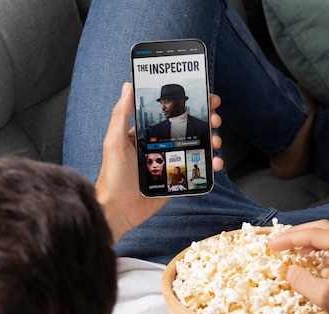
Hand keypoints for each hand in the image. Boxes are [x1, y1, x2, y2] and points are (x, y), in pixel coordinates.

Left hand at [96, 83, 223, 242]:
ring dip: (210, 141)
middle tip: (215, 119)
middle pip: (188, 128)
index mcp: (145, 133)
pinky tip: (215, 162)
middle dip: (205, 121)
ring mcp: (170, 162)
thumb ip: (120, 115)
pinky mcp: (176, 178)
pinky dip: (209, 165)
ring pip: (196, 147)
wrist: (117, 210)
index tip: (204, 97)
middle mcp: (159, 145)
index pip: (170, 113)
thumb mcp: (114, 141)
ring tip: (215, 140)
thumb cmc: (112, 176)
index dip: (188, 104)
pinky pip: (196, 169)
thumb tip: (127, 87)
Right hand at [270, 220, 328, 313]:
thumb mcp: (326, 297)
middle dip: (299, 234)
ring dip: (313, 237)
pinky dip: (326, 244)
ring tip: (295, 246)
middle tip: (279, 242)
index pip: (314, 234)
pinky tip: (316, 254)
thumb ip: (303, 281)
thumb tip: (288, 271)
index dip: (289, 239)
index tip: (272, 245)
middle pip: (324, 227)